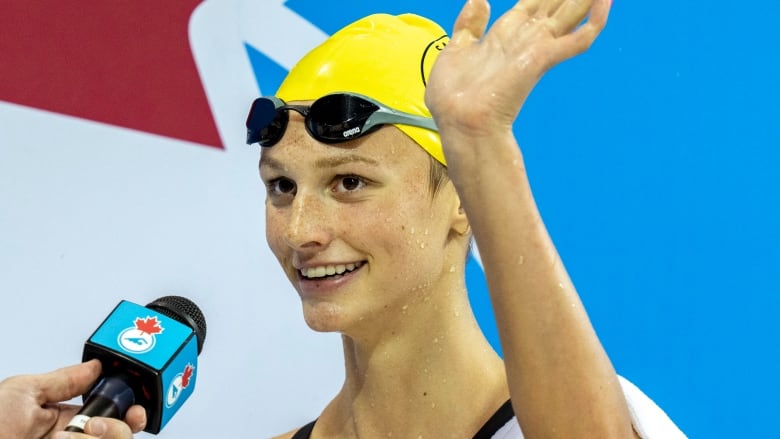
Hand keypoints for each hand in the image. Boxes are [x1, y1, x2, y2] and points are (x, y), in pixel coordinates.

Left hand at [0, 360, 145, 438]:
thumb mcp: (21, 393)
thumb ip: (64, 379)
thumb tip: (95, 365)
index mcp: (63, 418)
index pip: (111, 410)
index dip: (130, 406)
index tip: (135, 407)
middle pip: (121, 431)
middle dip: (118, 426)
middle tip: (95, 427)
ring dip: (100, 436)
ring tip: (68, 438)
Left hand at [426, 0, 610, 138]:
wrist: (459, 121)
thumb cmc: (455, 96)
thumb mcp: (456, 50)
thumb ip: (470, 24)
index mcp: (506, 34)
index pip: (534, 3)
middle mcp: (526, 39)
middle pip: (557, 4)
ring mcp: (537, 49)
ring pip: (573, 14)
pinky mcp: (542, 59)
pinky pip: (578, 39)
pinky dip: (595, 20)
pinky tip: (604, 0)